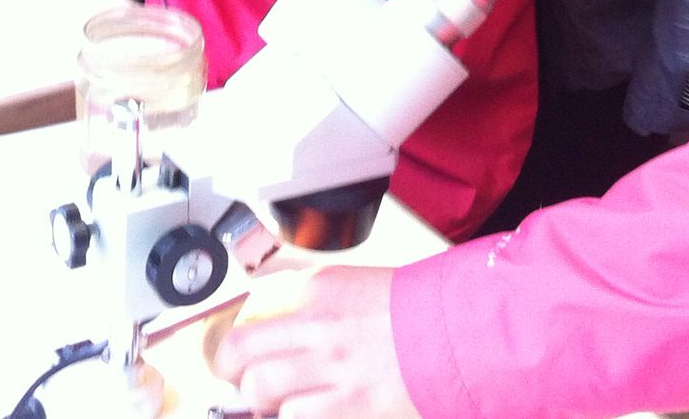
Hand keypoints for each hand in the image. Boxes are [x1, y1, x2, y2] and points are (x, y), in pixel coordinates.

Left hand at [212, 267, 420, 418]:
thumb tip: (271, 294)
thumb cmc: (414, 311)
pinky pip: (295, 417)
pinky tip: (301, 413)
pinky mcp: (347, 406)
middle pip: (241, 350)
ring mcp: (331, 368)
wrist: (459, 334)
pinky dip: (291, 417)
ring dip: (261, 402)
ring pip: (261, 390)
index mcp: (318, 289)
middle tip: (237, 379)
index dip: (238, 335)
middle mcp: (317, 325)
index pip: (251, 307)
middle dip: (230, 370)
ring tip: (272, 404)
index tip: (237, 349)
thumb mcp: (353, 283)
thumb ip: (309, 290)